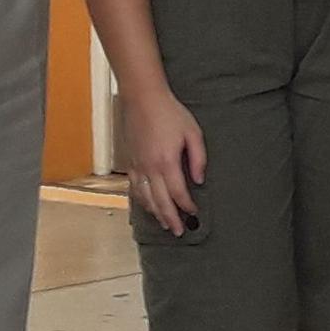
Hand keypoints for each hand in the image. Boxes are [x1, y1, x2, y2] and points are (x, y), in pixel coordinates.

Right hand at [121, 86, 207, 236]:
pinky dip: (142, 201)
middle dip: (171, 218)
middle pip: (160, 202)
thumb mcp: (193, 133)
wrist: (142, 98)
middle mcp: (149, 168)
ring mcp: (137, 166)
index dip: (187, 206)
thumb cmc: (170, 113)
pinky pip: (135, 188)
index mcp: (167, 162)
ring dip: (156, 213)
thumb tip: (199, 180)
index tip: (195, 213)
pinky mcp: (130, 162)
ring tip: (165, 224)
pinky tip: (149, 206)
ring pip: (145, 198)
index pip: (178, 193)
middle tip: (179, 231)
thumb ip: (199, 158)